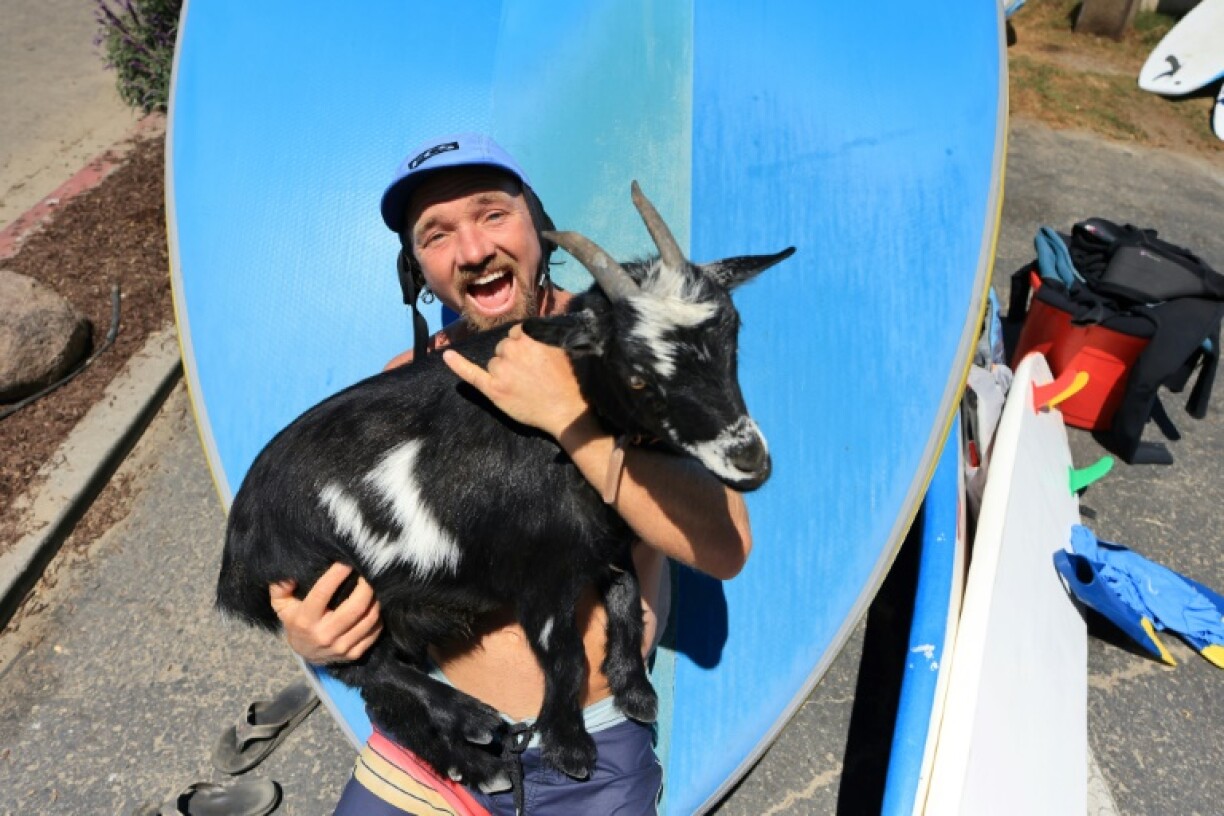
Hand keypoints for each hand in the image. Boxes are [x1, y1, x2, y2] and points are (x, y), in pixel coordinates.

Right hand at [270, 563, 382, 663]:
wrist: (306, 654)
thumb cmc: (295, 621)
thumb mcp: (282, 605)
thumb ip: (280, 587)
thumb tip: (289, 575)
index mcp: (305, 620)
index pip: (323, 592)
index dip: (338, 574)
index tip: (348, 560)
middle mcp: (324, 634)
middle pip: (355, 607)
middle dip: (366, 586)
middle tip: (371, 570)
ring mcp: (341, 646)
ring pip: (369, 619)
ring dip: (376, 599)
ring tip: (376, 584)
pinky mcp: (354, 654)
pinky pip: (374, 631)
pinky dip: (379, 616)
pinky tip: (376, 603)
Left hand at [443, 325, 590, 437]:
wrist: (566, 411)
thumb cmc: (566, 381)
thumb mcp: (560, 348)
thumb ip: (543, 335)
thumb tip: (530, 329)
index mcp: (528, 337)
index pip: (515, 334)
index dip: (523, 347)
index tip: (533, 359)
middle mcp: (512, 349)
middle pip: (503, 348)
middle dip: (513, 359)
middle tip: (531, 376)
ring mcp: (501, 370)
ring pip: (494, 363)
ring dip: (504, 372)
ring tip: (524, 386)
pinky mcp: (493, 389)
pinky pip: (471, 373)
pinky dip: (458, 364)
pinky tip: (447, 356)